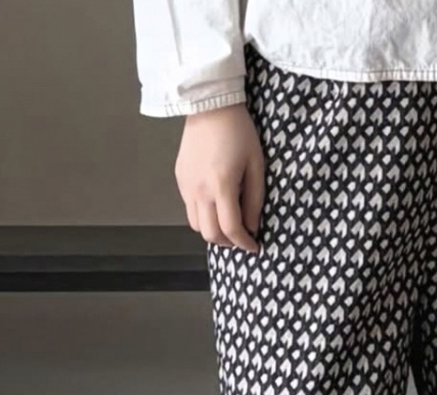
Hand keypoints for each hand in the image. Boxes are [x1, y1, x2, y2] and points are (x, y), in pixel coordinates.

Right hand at [175, 103, 265, 253]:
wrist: (209, 105)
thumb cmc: (238, 131)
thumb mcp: (256, 165)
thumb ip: (254, 200)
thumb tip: (252, 226)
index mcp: (221, 186)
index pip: (231, 229)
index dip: (244, 243)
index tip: (254, 246)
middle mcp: (200, 190)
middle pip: (210, 234)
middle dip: (228, 242)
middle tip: (241, 237)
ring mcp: (186, 185)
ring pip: (197, 226)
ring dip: (213, 231)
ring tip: (227, 224)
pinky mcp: (180, 179)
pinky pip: (190, 208)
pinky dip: (203, 215)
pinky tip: (215, 205)